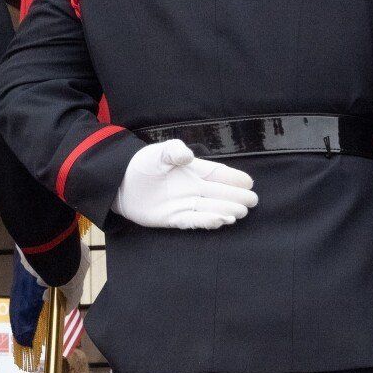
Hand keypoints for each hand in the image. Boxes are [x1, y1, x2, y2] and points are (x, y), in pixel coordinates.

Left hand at [112, 140, 259, 229]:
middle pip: (218, 194)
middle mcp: (192, 189)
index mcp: (192, 171)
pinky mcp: (173, 218)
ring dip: (225, 210)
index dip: (233, 179)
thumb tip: (188, 155)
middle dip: (235, 197)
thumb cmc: (142, 164)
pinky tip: (220, 220)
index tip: (248, 183)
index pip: (217, 175)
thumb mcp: (158, 152)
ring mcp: (184, 204)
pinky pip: (193, 220)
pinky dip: (207, 221)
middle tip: (252, 201)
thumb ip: (174, 151)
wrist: (120, 183)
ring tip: (240, 213)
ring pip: (210, 208)